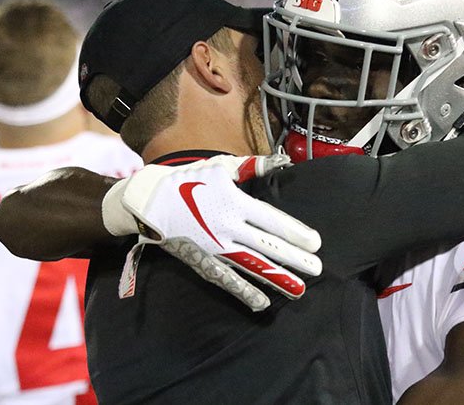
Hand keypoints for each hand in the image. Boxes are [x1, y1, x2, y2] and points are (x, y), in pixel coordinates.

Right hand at [110, 154, 321, 310]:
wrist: (147, 200)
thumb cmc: (188, 179)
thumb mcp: (221, 167)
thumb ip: (252, 167)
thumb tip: (281, 161)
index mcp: (234, 203)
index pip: (272, 221)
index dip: (294, 233)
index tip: (315, 243)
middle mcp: (227, 227)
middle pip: (267, 246)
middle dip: (294, 259)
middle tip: (317, 269)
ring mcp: (215, 247)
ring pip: (252, 266)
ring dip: (276, 279)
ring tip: (299, 289)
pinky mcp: (202, 261)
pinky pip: (227, 280)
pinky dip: (245, 291)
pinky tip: (262, 302)